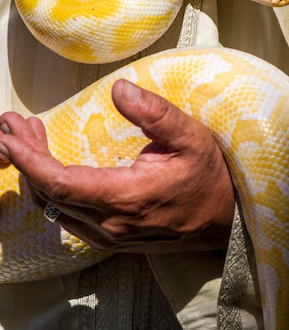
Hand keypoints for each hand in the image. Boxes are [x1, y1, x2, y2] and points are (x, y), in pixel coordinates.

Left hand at [0, 80, 234, 251]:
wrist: (226, 220)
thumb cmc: (210, 177)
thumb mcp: (191, 137)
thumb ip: (155, 113)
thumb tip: (119, 90)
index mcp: (127, 198)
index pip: (62, 183)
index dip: (29, 160)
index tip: (9, 135)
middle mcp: (110, 224)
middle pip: (49, 195)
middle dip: (24, 159)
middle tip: (11, 126)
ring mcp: (108, 237)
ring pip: (54, 209)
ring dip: (35, 173)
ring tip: (25, 137)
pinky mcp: (110, 239)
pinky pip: (67, 217)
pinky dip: (51, 190)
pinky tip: (49, 167)